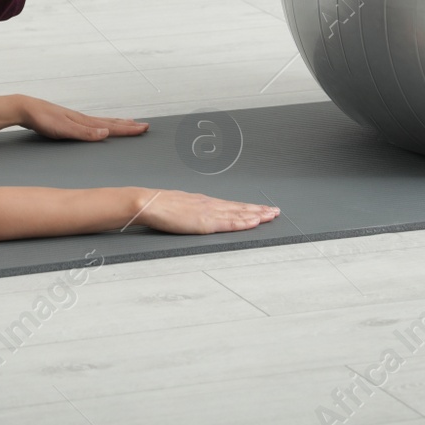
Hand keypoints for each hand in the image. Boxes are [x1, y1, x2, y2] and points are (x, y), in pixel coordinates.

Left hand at [12, 95, 148, 141]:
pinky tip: (99, 126)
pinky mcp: (68, 121)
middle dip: (127, 125)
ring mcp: (76, 119)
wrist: (25, 109)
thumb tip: (106, 132)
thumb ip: (84, 132)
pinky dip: (101, 124)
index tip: (144, 128)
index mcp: (84, 122)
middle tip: (144, 126)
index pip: (111, 126)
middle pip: (110, 122)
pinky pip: (92, 123)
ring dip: (117, 123)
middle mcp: (83, 119)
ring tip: (128, 122)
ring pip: (102, 121)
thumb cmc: (42, 119)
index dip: (128, 128)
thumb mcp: (63, 129)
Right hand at [133, 189, 278, 234]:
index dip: (248, 207)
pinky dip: (244, 222)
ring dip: (257, 215)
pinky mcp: (205, 222)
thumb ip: (190, 210)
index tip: (261, 208)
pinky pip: (230, 223)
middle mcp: (210, 204)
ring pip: (239, 213)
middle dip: (259, 210)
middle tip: (275, 211)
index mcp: (204, 202)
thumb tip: (194, 215)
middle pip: (240, 208)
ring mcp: (209, 212)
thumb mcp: (179, 206)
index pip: (231, 205)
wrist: (149, 203)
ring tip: (271, 215)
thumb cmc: (159, 206)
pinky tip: (255, 221)